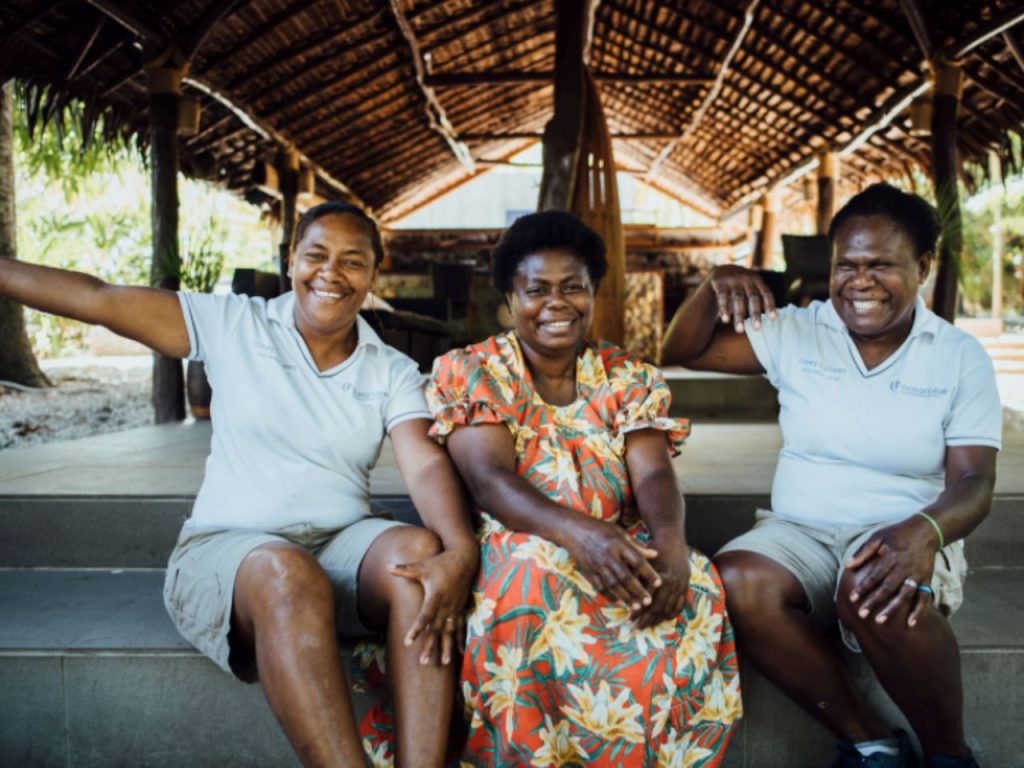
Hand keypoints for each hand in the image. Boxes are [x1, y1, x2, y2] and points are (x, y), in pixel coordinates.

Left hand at [389, 546, 477, 664]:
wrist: (465, 558)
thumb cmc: (441, 562)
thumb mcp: (423, 566)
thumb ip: (405, 569)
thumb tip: (387, 566)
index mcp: (436, 596)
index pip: (424, 617)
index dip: (416, 630)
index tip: (407, 642)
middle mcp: (446, 605)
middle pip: (436, 629)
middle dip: (430, 646)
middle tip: (423, 662)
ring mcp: (455, 608)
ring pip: (450, 632)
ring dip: (447, 647)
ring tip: (444, 663)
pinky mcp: (461, 608)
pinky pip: (460, 627)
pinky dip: (460, 640)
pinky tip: (461, 652)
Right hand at [561, 517, 661, 610]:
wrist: (572, 529)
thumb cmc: (600, 529)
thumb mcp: (620, 532)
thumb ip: (637, 545)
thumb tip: (655, 555)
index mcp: (618, 543)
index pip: (637, 560)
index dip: (649, 573)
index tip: (659, 583)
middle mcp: (608, 555)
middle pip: (625, 576)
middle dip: (638, 591)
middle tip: (649, 602)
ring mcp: (597, 564)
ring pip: (613, 585)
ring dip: (625, 597)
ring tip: (636, 607)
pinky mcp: (588, 570)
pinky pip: (599, 586)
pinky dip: (608, 595)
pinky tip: (618, 602)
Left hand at [631, 534, 690, 628]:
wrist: (671, 538)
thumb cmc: (651, 549)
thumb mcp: (641, 561)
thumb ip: (635, 577)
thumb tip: (623, 595)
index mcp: (660, 577)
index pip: (647, 600)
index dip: (637, 611)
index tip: (629, 619)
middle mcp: (672, 583)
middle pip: (658, 608)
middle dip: (646, 620)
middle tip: (636, 628)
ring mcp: (680, 585)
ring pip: (669, 609)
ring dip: (658, 620)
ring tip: (647, 626)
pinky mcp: (686, 586)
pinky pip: (680, 605)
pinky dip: (671, 614)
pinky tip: (662, 619)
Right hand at [708, 265, 777, 332]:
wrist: (721, 270)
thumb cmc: (741, 285)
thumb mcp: (752, 288)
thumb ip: (762, 299)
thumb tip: (776, 315)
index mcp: (757, 280)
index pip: (766, 293)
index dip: (770, 305)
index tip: (772, 318)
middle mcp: (746, 279)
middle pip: (753, 297)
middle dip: (755, 313)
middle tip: (757, 329)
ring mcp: (733, 279)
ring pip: (737, 298)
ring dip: (739, 315)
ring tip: (739, 330)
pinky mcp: (720, 282)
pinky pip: (722, 296)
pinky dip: (724, 308)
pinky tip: (726, 320)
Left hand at [846, 515, 938, 626]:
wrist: (926, 531)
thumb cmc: (897, 533)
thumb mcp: (878, 536)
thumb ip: (863, 552)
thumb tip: (847, 565)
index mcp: (891, 556)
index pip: (875, 575)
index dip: (863, 587)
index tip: (852, 598)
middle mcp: (904, 567)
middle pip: (888, 587)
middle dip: (874, 601)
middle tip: (862, 614)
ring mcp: (917, 574)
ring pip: (905, 595)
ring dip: (893, 609)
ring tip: (880, 621)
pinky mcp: (927, 579)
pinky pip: (924, 597)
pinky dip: (918, 611)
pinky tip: (910, 623)